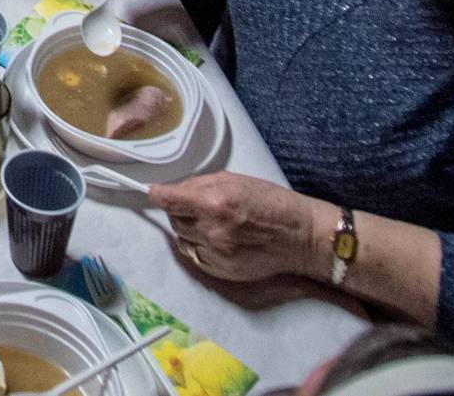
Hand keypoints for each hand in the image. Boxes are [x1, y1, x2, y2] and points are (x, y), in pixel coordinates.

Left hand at [146, 174, 325, 284]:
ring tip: (212, 223)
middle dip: (181, 211)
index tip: (154, 192)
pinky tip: (218, 239)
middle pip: (175, 220)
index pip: (170, 200)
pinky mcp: (221, 272)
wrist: (298, 236)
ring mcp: (215, 254)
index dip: (159, 195)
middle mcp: (211, 231)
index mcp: (214, 204)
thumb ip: (201, 186)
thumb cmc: (271, 202)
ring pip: (183, 239)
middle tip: (200, 206)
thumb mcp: (235, 181)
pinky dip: (200, 247)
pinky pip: (195, 257)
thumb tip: (174, 190)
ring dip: (190, 230)